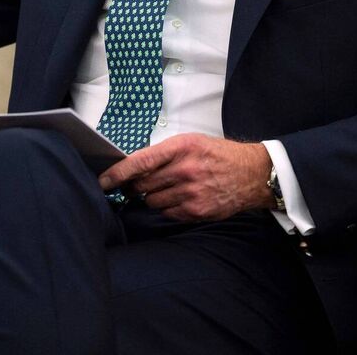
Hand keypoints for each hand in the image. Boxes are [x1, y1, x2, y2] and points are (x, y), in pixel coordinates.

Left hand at [98, 133, 273, 221]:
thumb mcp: (190, 142)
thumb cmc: (217, 155)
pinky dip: (166, 207)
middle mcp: (185, 170)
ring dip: (151, 197)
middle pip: (142, 185)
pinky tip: (178, 198)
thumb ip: (162, 153)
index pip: (140, 162)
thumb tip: (132, 167)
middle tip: (132, 185)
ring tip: (165, 188)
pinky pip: (167, 213)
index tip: (103, 181)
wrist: (253, 174)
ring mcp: (191, 193)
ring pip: (152, 201)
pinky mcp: (197, 211)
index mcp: (181, 148)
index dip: (117, 174)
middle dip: (132, 186)